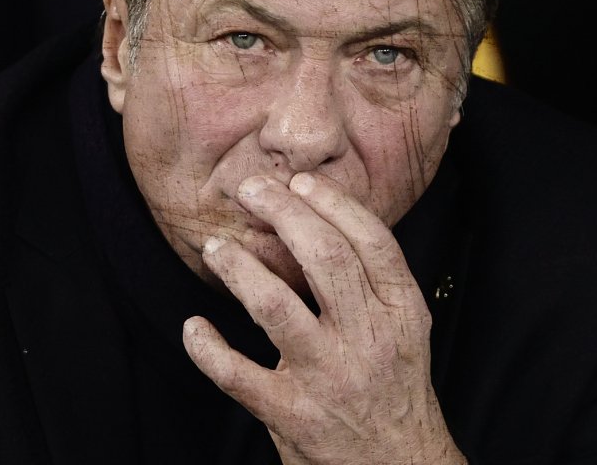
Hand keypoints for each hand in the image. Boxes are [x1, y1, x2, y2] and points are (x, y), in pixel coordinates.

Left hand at [182, 172, 465, 464]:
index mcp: (402, 314)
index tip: (300, 181)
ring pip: (274, 306)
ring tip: (216, 249)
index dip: (333, 204)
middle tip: (251, 190)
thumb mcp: (404, 332)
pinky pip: (236, 374)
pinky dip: (207, 349)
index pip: (373, 242)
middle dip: (282, 213)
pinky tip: (193, 329)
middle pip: (324, 259)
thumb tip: (319, 218)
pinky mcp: (291, 415)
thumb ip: (372, 283)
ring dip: (239, 269)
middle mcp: (368, 341)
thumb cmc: (393, 392)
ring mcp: (328, 378)